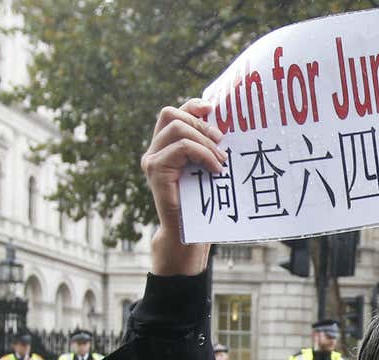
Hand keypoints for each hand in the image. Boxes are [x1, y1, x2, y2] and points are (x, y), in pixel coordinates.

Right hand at [141, 100, 223, 275]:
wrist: (187, 234)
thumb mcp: (205, 169)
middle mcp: (154, 150)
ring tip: (221, 159)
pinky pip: (181, 147)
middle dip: (200, 124)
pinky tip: (216, 168)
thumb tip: (226, 128)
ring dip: (204, 141)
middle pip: (170, 113)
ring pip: (177, 127)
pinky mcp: (156, 170)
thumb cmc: (200, 202)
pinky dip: (203, 153)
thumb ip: (207, 149)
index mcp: (164, 146)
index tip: (213, 110)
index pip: (173, 112)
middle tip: (221, 141)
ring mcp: (152, 159)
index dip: (192, 106)